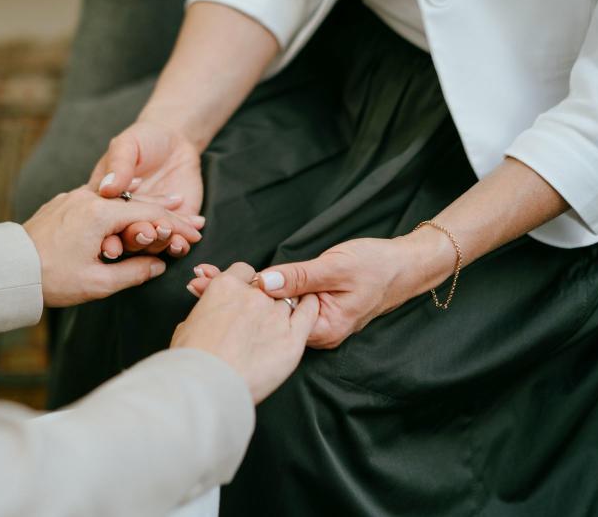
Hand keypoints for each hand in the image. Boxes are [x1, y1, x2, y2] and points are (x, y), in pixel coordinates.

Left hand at [23, 187, 201, 306]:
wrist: (7, 269)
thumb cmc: (52, 279)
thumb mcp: (98, 283)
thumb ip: (134, 272)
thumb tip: (159, 265)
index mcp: (100, 213)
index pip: (150, 216)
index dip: (177, 226)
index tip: (196, 235)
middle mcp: (88, 197)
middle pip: (139, 202)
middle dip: (169, 211)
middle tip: (194, 217)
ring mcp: (73, 198)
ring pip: (120, 200)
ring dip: (146, 204)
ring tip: (172, 203)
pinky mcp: (63, 204)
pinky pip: (101, 200)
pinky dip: (122, 204)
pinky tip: (133, 201)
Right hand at [89, 120, 203, 257]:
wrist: (175, 143)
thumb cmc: (144, 140)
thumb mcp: (127, 146)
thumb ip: (118, 166)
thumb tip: (106, 188)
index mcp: (105, 204)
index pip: (104, 224)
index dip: (106, 237)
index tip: (110, 247)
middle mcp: (125, 220)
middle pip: (128, 238)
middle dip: (137, 240)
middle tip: (147, 234)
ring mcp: (150, 226)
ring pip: (153, 245)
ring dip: (162, 243)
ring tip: (173, 236)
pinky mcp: (174, 228)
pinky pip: (176, 242)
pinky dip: (182, 243)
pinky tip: (189, 237)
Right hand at [171, 263, 318, 402]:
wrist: (207, 385)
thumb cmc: (191, 360)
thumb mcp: (187, 326)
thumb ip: (204, 312)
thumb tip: (207, 312)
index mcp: (226, 287)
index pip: (244, 271)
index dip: (245, 283)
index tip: (244, 296)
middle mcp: (254, 296)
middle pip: (267, 286)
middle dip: (264, 297)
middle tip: (257, 316)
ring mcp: (275, 315)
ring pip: (287, 299)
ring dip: (284, 306)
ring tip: (278, 322)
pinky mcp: (292, 338)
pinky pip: (309, 312)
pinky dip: (310, 306)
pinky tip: (309, 304)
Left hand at [187, 233, 455, 348]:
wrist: (405, 267)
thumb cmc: (377, 267)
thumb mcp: (336, 268)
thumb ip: (300, 277)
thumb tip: (264, 282)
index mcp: (321, 329)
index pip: (269, 320)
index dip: (236, 304)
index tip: (204, 286)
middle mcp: (312, 331)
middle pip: (263, 318)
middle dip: (228, 300)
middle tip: (193, 282)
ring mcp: (310, 321)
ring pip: (267, 309)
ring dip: (237, 295)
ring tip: (201, 281)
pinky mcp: (310, 307)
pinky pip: (278, 301)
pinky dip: (256, 290)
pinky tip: (230, 282)